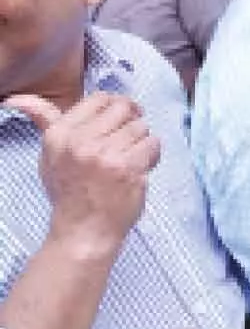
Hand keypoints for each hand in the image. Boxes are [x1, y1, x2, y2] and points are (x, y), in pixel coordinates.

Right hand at [3, 92, 159, 257]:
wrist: (83, 230)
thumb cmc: (69, 191)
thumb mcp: (50, 154)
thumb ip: (44, 122)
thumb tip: (17, 99)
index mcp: (60, 134)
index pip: (100, 98)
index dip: (116, 107)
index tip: (119, 121)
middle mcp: (79, 141)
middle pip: (124, 109)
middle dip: (131, 122)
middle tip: (127, 141)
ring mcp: (104, 154)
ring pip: (141, 127)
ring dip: (141, 142)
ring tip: (129, 160)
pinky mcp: (127, 167)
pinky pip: (152, 143)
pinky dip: (152, 155)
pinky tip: (139, 169)